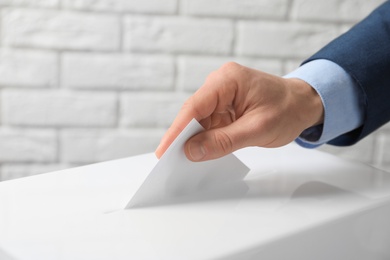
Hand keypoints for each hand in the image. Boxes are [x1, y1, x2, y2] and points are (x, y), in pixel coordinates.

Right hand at [155, 62, 323, 160]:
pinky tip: (202, 151)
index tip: (164, 150)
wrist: (305, 103)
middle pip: (194, 113)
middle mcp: (221, 83)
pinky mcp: (224, 105)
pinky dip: (206, 138)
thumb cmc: (288, 110)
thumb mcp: (257, 129)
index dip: (177, 130)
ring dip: (195, 139)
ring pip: (200, 120)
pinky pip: (209, 123)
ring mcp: (222, 94)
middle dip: (184, 136)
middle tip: (171, 161)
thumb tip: (193, 151)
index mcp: (229, 80)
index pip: (195, 106)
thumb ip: (224, 141)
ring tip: (185, 161)